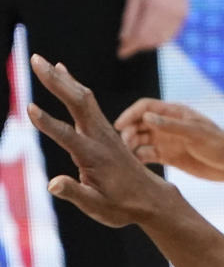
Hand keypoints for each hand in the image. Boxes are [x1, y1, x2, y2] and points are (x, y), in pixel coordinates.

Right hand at [27, 56, 172, 226]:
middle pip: (79, 104)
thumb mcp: (98, 207)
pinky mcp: (106, 131)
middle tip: (35, 60)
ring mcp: (105, 132)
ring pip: (84, 99)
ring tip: (42, 61)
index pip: (68, 137)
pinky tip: (63, 73)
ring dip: (63, 78)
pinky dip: (74, 86)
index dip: (48, 124)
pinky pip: (89, 103)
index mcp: (95, 158)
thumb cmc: (123, 207)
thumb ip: (75, 193)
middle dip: (56, 82)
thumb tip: (52, 184)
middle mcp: (101, 139)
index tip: (30, 108)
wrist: (151, 200)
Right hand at [116, 99, 223, 181]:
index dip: (130, 114)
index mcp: (174, 113)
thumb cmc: (218, 143)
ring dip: (131, 146)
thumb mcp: (195, 133)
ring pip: (141, 140)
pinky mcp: (168, 157)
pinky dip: (138, 159)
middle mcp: (167, 125)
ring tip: (125, 156)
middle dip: (128, 132)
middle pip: (139, 124)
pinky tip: (133, 165)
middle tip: (123, 145)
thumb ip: (171, 126)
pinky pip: (148, 155)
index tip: (119, 126)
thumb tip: (146, 118)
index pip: (145, 107)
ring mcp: (167, 141)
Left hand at [118, 0, 189, 58]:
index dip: (131, 47)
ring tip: (138, 40)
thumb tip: (124, 37)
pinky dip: (161, 36)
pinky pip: (172, 32)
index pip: (141, 36)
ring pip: (163, 39)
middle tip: (127, 47)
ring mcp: (180, 15)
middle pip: (153, 40)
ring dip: (150, 42)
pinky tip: (152, 33)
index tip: (121, 53)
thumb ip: (129, 17)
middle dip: (140, 45)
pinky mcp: (184, 14)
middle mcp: (170, 15)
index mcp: (155, 8)